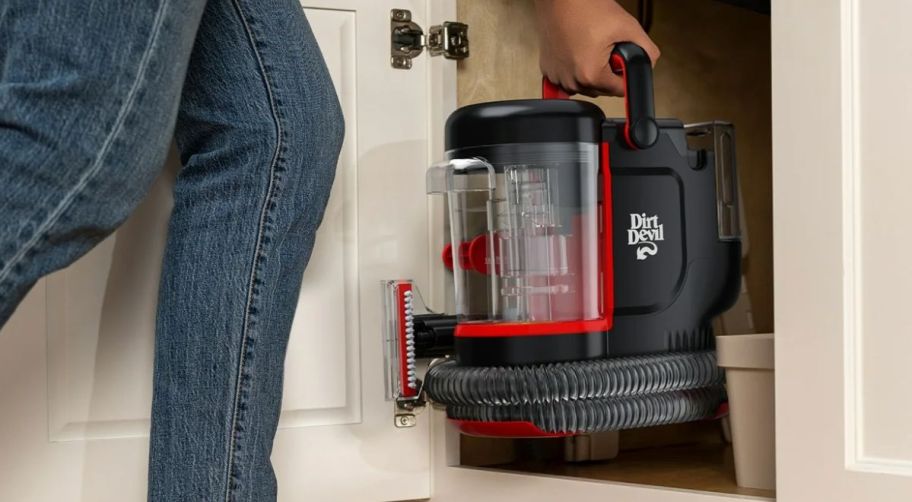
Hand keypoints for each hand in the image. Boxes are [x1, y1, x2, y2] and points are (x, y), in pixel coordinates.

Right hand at [534, 0, 660, 96]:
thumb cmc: (584, 7)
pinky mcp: (548, 71)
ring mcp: (557, 77)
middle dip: (609, 72)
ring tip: (590, 46)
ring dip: (592, 71)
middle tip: (605, 46)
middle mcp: (571, 80)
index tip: (619, 55)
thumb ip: (647, 51)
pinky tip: (577, 49)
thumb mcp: (627, 26)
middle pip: (602, 89)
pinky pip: (570, 78)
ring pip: (585, 86)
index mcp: (589, 74)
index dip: (625, 72)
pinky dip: (576, 67)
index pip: (620, 90)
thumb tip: (649, 66)